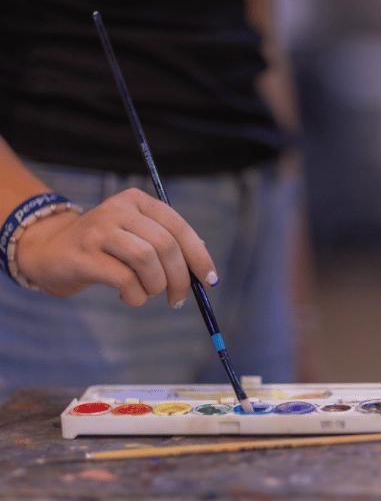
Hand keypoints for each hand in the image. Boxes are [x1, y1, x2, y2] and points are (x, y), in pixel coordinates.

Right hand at [16, 188, 217, 306]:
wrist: (50, 251)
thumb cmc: (105, 248)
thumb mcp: (137, 237)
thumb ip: (168, 244)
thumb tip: (204, 267)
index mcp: (137, 201)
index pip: (179, 227)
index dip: (199, 256)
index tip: (210, 280)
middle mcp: (119, 209)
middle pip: (166, 245)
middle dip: (181, 278)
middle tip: (179, 299)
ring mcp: (99, 230)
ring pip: (147, 260)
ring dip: (156, 286)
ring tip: (146, 293)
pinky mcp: (84, 255)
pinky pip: (125, 280)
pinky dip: (136, 296)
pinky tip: (128, 297)